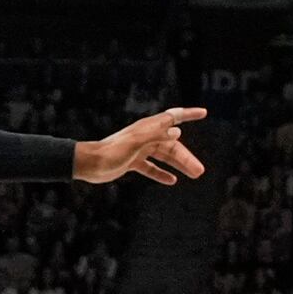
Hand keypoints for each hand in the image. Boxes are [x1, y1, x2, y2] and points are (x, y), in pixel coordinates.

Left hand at [73, 106, 208, 184]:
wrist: (89, 164)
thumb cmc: (110, 152)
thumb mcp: (134, 142)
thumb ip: (156, 135)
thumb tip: (178, 130)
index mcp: (148, 128)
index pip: (173, 117)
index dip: (188, 114)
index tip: (203, 113)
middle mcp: (146, 137)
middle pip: (172, 145)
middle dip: (186, 157)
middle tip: (200, 171)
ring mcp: (139, 150)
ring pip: (164, 156)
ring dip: (178, 165)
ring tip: (193, 175)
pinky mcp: (132, 162)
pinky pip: (151, 167)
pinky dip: (161, 173)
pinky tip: (171, 180)